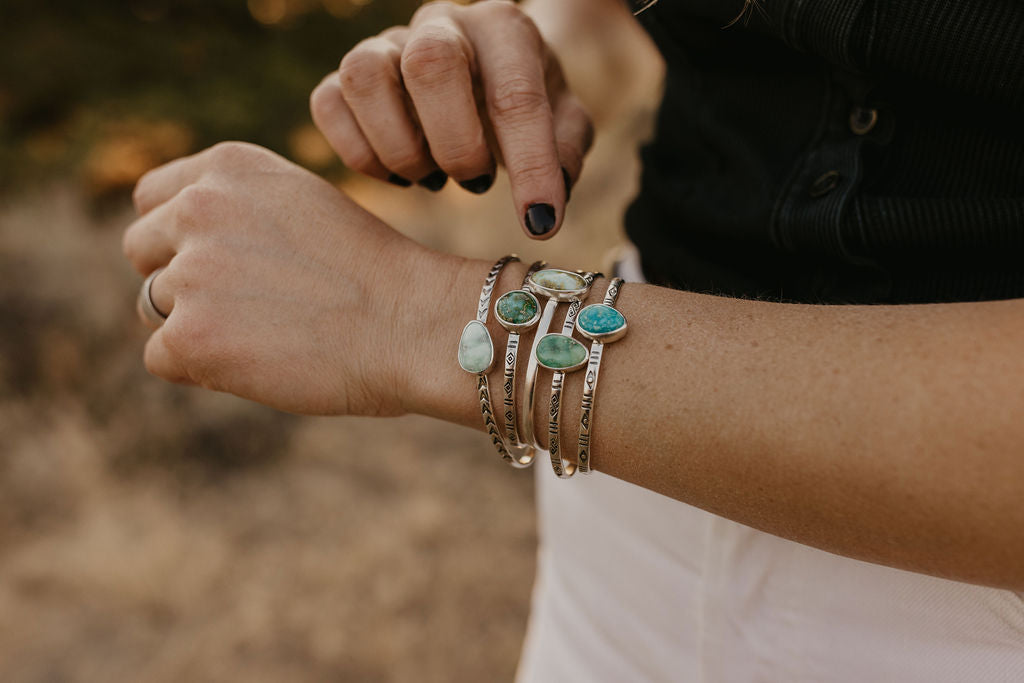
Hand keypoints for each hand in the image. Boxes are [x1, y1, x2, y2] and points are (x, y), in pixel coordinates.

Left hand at [123, 141, 433, 415]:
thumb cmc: (375, 275)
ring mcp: (190, 273)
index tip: (225, 262)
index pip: (153, 199)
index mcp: (229, 167)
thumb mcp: (304, 205)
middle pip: (141, 250)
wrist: (415, 324)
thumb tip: (180, 252)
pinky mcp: (191, 336)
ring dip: (197, 324)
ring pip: (152, 306)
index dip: (182, 236)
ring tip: (266, 334)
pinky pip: (161, 358)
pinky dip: (202, 368)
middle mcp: (199, 209)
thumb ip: (238, 210)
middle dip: (181, 278)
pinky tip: (260, 362)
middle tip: (247, 305)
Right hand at [309, 0, 593, 238]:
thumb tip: (543, 201)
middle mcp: (440, 25)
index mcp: (504, 30)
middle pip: (430, 63)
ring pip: (365, 78)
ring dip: (401, 148)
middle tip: (476, 181)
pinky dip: (361, 154)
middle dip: (455, 143)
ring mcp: (385, 45)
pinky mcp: (345, 76)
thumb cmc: (520, 106)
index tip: (540, 222)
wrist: (479, 75)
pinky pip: (328, 104)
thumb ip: (563, 152)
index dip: (529, 165)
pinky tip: (400, 175)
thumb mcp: (561, 124)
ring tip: (434, 177)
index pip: (516, 95)